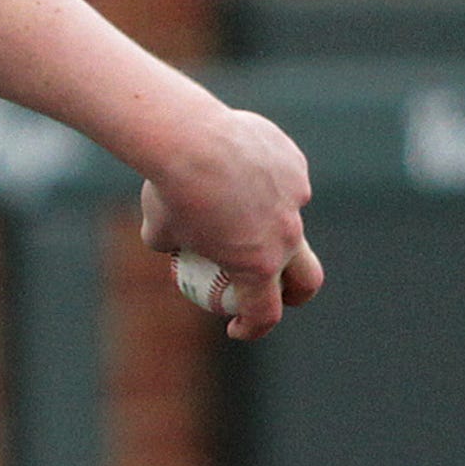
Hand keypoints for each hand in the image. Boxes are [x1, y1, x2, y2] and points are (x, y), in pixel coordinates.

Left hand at [138, 107, 323, 341]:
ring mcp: (296, 199)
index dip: (252, 326)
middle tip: (271, 287)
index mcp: (257, 265)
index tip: (235, 326)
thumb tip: (171, 244)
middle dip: (296, 292)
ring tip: (234, 200)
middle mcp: (286, 235)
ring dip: (270, 220)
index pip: (266, 312)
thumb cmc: (169, 189)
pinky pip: (283, 178)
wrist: (188, 138)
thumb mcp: (158, 227)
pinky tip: (235, 162)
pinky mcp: (294, 165)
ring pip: (291, 216)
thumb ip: (170, 242)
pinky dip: (264, 179)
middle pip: (307, 278)